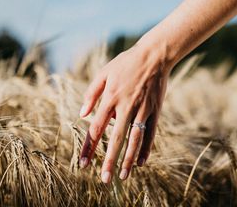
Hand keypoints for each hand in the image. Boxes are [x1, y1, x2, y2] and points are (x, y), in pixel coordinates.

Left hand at [79, 40, 169, 183]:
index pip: (96, 127)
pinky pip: (150, 132)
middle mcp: (126, 106)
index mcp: (110, 97)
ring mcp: (142, 109)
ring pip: (135, 138)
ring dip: (128, 158)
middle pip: (116, 138)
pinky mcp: (155, 110)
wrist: (153, 56)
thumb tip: (81, 115)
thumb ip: (91, 94)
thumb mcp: (104, 72)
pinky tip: (141, 162)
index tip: (83, 164)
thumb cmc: (126, 63)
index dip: (89, 147)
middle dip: (109, 160)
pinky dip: (146, 148)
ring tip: (123, 176)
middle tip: (105, 179)